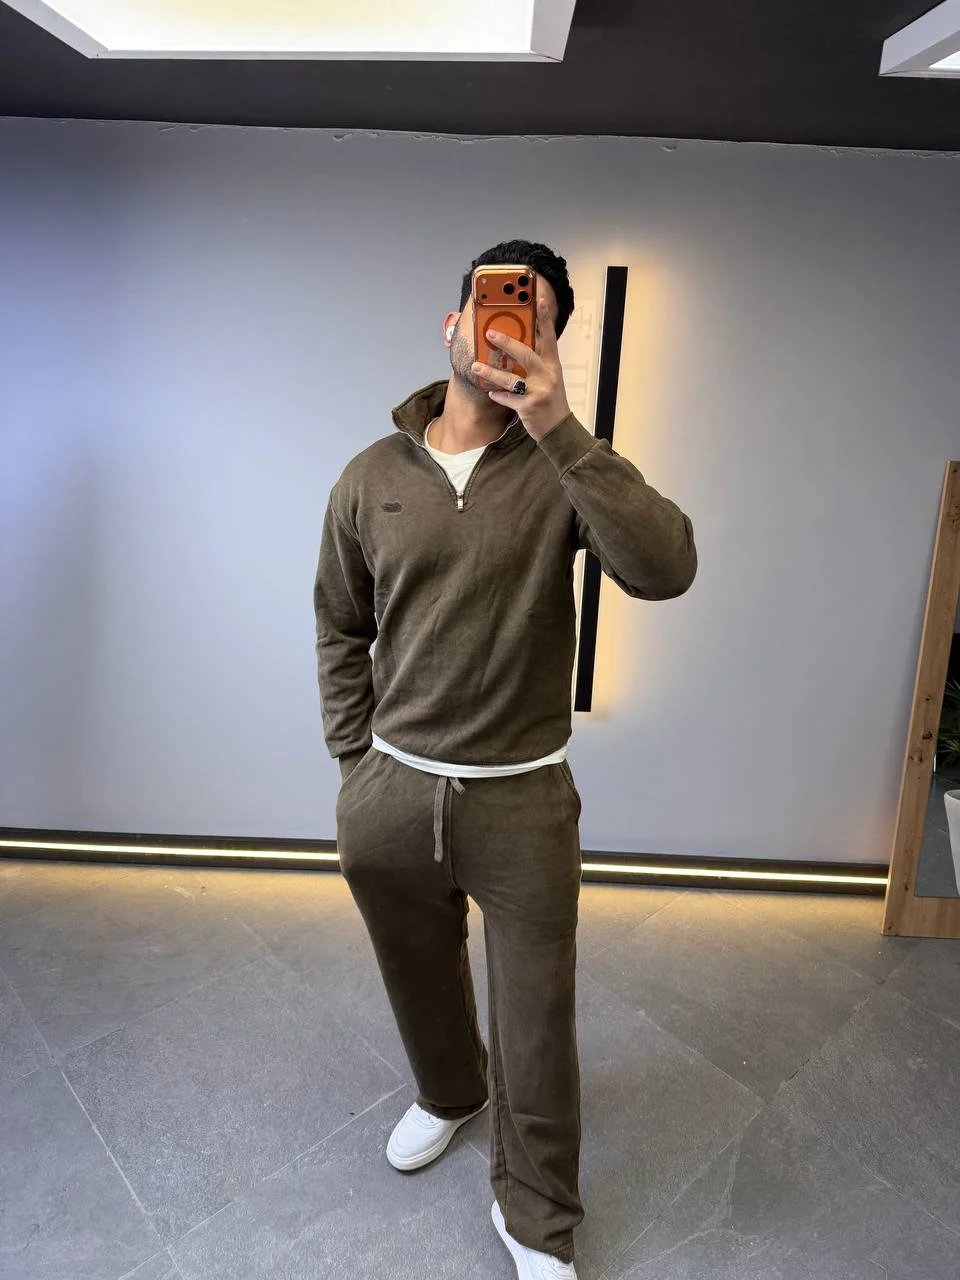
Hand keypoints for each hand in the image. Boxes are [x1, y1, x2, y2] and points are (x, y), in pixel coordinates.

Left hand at [471, 296, 570, 441]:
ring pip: (511, 378)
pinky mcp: (529, 407)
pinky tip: (489, 392)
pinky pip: (508, 398)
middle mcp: (547, 375)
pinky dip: (497, 395)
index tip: (538, 299)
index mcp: (552, 365)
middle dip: (506, 342)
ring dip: (491, 372)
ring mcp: (538, 391)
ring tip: (476, 367)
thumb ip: (535, 362)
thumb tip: (514, 345)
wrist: (559, 429)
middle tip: (489, 333)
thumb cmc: (550, 400)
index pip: (548, 337)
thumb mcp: (549, 377)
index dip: (544, 318)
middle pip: (526, 354)